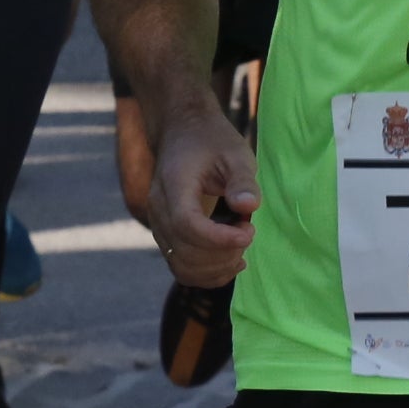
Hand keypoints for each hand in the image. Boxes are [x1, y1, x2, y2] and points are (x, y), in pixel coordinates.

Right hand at [141, 96, 258, 287]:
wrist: (182, 133)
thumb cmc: (211, 141)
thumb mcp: (235, 153)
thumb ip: (242, 180)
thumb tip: (249, 207)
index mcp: (174, 186)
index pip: (188, 225)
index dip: (221, 238)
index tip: (250, 230)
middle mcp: (159, 209)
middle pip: (184, 252)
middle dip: (223, 254)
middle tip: (248, 233)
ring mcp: (159, 225)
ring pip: (181, 267)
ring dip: (215, 269)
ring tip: (240, 249)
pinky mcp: (166, 235)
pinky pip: (181, 266)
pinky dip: (207, 273)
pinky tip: (230, 260)